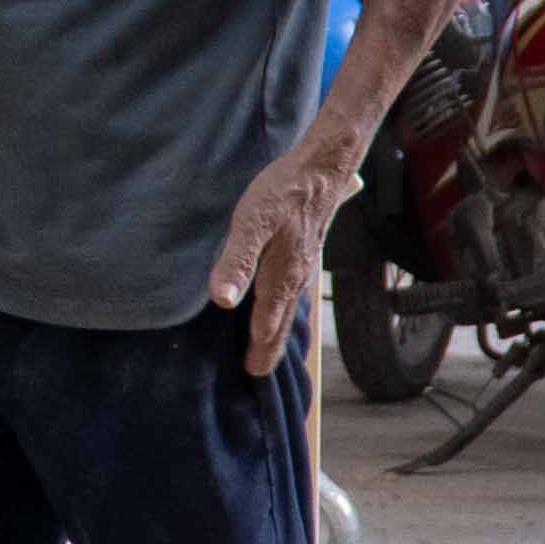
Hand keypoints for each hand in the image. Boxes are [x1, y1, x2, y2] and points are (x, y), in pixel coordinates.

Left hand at [208, 138, 356, 375]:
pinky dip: (284, 307)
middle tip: (260, 375)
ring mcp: (303, 264)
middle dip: (271, 349)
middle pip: (282, 322)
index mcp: (282, 277)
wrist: (321, 167)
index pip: (268, 324)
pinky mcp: (304, 250)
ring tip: (270, 348)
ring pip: (289, 307)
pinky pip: (293, 289)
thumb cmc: (283, 193)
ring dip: (279, 330)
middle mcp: (296, 277)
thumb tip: (223, 301)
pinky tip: (280, 303)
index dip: (259, 349)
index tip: (252, 376)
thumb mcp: (250, 224)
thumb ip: (236, 262)